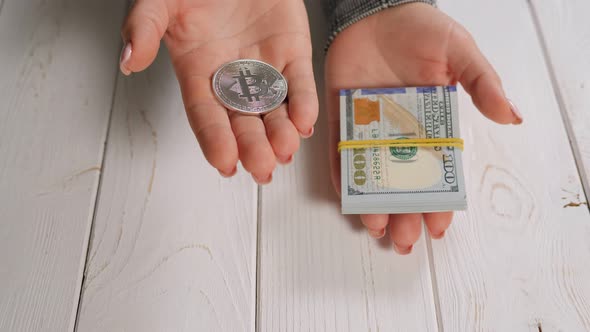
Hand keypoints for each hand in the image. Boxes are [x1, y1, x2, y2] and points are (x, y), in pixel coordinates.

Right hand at [120, 0, 318, 182]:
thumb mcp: (161, 2)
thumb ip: (143, 26)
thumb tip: (128, 60)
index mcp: (199, 72)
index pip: (205, 114)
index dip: (214, 139)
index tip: (224, 163)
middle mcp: (233, 78)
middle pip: (243, 121)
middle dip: (253, 147)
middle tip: (262, 169)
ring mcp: (265, 67)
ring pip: (274, 109)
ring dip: (281, 133)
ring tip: (284, 150)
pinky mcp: (293, 52)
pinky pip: (300, 82)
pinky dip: (304, 102)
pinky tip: (304, 121)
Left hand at [325, 3, 521, 253]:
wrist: (378, 11)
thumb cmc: (422, 30)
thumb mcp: (459, 52)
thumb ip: (481, 83)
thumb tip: (512, 116)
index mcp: (430, 125)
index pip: (435, 172)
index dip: (437, 200)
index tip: (438, 226)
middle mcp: (398, 133)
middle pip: (402, 182)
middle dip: (403, 212)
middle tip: (403, 240)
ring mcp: (368, 127)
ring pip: (371, 173)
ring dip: (372, 202)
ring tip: (375, 226)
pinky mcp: (340, 115)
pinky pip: (338, 149)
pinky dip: (341, 172)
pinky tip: (346, 196)